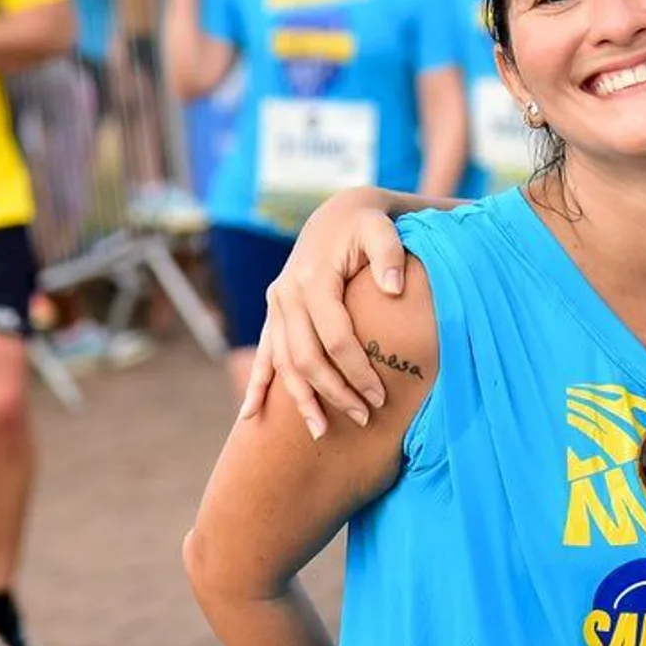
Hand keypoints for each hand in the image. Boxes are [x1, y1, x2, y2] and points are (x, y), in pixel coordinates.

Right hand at [239, 188, 410, 436]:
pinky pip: (265, 353)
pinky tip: (251, 416)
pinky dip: (258, 385)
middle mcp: (288, 295)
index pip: (335, 339)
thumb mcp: (382, 230)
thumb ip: (389, 255)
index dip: (356, 371)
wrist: (338, 213)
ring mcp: (277, 305)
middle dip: (334, 392)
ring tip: (320, 432)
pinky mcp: (275, 311)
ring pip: (284, 362)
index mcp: (314, 280)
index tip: (380, 396)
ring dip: (300, 399)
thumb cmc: (368, 226)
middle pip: (307, 357)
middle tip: (363, 418)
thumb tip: (393, 288)